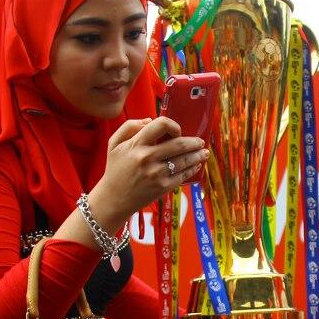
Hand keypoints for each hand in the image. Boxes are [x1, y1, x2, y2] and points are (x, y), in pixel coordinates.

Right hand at [94, 116, 208, 220]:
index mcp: (136, 144)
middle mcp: (147, 158)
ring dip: (197, 155)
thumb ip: (130, 127)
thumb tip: (150, 120)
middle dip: (194, 142)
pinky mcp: (162, 187)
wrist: (114, 199)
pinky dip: (192, 169)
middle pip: (179, 144)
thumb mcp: (114, 144)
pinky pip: (182, 176)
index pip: (161, 125)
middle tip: (200, 142)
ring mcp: (156, 173)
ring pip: (184, 161)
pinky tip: (196, 166)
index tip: (177, 131)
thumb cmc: (115, 169)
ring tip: (204, 153)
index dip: (173, 125)